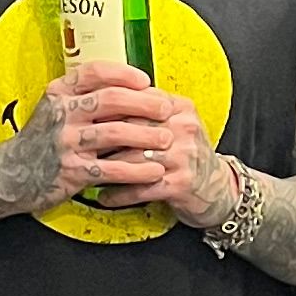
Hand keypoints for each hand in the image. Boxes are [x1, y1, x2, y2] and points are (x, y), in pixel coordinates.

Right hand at [0, 59, 156, 213]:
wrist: (9, 176)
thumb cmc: (40, 142)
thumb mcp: (54, 109)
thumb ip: (83, 98)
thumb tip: (129, 91)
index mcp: (59, 93)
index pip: (95, 72)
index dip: (124, 74)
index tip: (145, 80)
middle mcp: (61, 114)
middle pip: (111, 99)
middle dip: (145, 103)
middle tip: (165, 108)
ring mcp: (66, 143)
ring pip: (116, 133)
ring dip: (147, 136)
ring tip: (167, 139)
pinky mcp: (72, 171)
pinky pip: (113, 169)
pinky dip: (137, 170)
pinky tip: (154, 171)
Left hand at [64, 67, 231, 225]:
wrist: (217, 189)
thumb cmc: (185, 155)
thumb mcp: (175, 124)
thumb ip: (147, 110)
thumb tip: (104, 98)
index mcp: (180, 107)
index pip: (138, 100)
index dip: (108, 109)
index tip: (85, 116)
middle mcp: (184, 128)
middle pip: (133, 128)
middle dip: (102, 138)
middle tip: (78, 145)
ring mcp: (184, 156)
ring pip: (134, 159)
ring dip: (106, 168)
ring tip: (86, 172)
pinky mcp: (181, 184)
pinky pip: (142, 188)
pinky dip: (120, 194)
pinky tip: (104, 196)